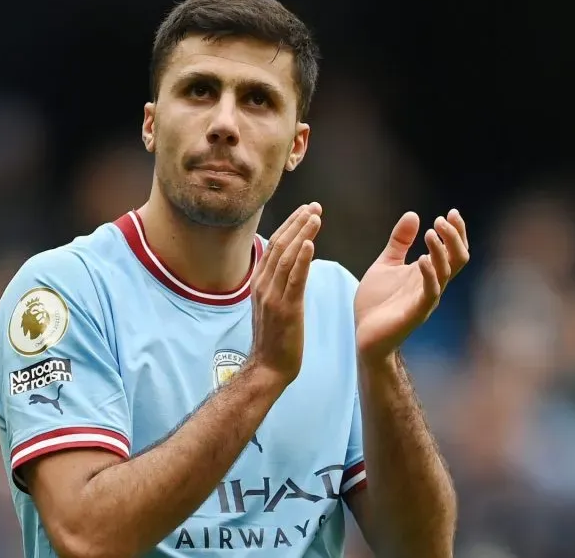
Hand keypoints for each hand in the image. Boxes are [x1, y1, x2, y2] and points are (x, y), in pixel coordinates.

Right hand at [249, 202, 321, 384]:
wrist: (268, 367)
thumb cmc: (274, 338)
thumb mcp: (270, 304)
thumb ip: (275, 283)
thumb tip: (286, 265)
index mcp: (259, 282)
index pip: (274, 245)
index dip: (290, 225)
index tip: (305, 209)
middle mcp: (262, 285)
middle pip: (280, 245)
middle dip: (298, 223)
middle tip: (314, 206)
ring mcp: (272, 296)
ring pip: (287, 257)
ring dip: (302, 234)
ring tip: (315, 217)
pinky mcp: (286, 308)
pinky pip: (294, 279)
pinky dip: (302, 259)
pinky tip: (311, 243)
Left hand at [354, 209, 468, 362]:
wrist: (364, 335)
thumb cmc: (377, 303)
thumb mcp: (386, 264)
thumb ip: (400, 242)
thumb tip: (414, 214)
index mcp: (428, 273)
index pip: (453, 250)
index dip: (456, 232)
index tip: (450, 212)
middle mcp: (433, 285)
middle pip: (458, 259)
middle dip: (455, 237)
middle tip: (442, 219)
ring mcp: (426, 299)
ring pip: (446, 273)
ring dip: (440, 250)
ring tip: (431, 232)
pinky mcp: (415, 313)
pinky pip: (430, 292)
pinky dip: (429, 274)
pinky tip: (421, 258)